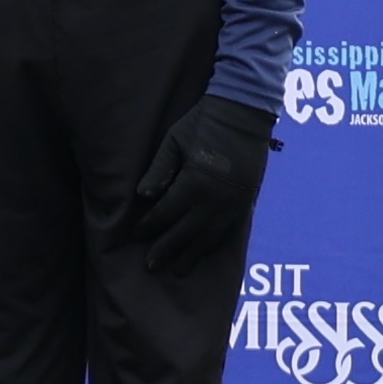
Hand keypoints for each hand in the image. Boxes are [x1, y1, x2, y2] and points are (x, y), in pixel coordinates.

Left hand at [125, 98, 274, 272]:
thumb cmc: (202, 123)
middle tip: (151, 266)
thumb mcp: (173, 141)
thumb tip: (143, 195)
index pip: (166, 214)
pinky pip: (229, 231)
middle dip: (166, 249)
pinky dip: (215, 244)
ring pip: (209, 238)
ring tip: (177, 269)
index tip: (136, 235)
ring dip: (191, 255)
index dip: (150, 226)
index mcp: (193, 184)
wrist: (244, 114)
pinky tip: (205, 252)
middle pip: (185, 233)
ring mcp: (233, 204)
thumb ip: (159, 170)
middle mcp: (214, 200)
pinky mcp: (246, 202)